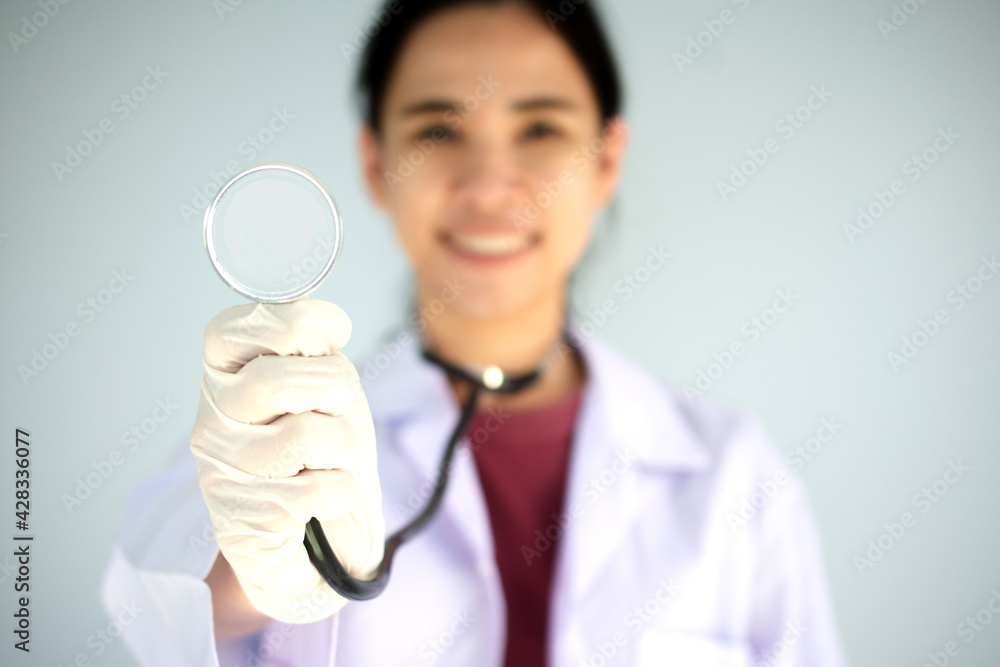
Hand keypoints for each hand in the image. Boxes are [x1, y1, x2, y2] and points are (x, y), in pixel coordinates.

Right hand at [190, 298, 383, 623]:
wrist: (321, 543)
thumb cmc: (322, 453)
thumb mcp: (323, 387)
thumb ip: (314, 351)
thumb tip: (324, 322)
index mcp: (223, 376)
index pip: (234, 328)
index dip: (296, 324)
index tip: (328, 338)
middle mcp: (211, 420)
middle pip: (276, 380)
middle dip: (334, 386)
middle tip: (338, 406)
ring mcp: (222, 472)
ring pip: (304, 435)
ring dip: (344, 445)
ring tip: (335, 456)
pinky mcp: (243, 522)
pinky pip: (318, 489)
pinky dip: (344, 491)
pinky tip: (329, 497)